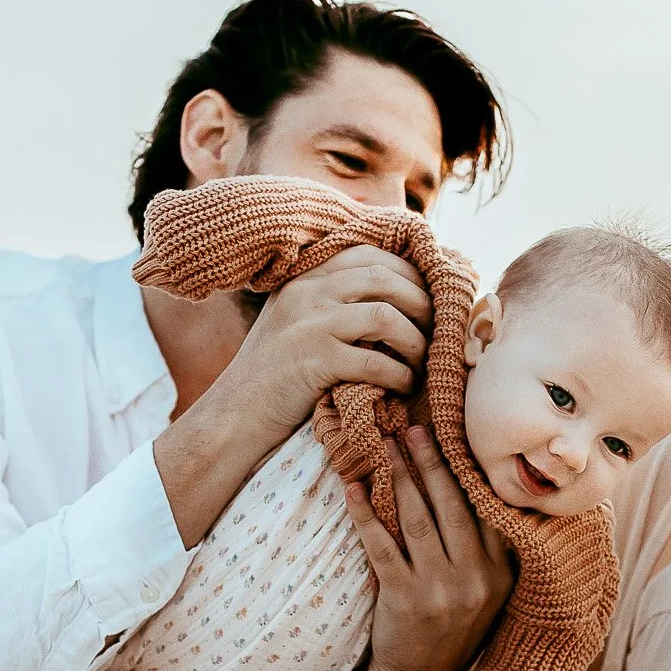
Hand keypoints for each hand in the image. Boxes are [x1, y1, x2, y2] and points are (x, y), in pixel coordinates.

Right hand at [156, 246, 432, 547]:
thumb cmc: (274, 375)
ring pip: (386, 316)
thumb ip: (330, 300)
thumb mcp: (295, 321)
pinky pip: (375, 361)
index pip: (369, 254)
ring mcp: (309, 325)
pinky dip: (399, 375)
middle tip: (437, 330)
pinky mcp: (314, 362)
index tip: (429, 296)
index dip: (409, 272)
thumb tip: (395, 294)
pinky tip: (402, 386)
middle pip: (385, 279)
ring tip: (423, 361)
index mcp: (304, 278)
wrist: (233, 415)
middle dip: (422, 304)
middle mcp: (307, 292)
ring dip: (416, 340)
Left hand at [345, 427, 513, 670]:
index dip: (468, 471)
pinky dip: (365, 514)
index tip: (455, 438)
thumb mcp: (488, 597)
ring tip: (386, 446)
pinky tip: (353, 489)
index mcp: (501, 574)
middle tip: (415, 428)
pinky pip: (381, 545)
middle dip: (432, 462)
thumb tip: (482, 492)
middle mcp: (476, 579)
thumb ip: (491, 553)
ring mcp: (440, 590)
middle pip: (452, 506)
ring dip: (400, 477)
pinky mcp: (404, 599)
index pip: (487, 510)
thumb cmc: (451, 633)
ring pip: (417, 519)